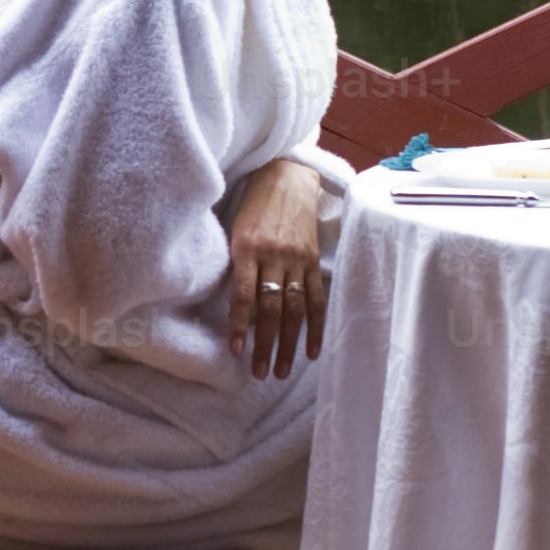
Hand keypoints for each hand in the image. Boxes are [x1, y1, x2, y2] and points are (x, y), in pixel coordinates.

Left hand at [219, 156, 330, 378]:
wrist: (288, 177)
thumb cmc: (253, 205)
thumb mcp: (235, 229)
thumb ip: (235, 264)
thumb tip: (233, 306)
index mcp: (247, 247)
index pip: (244, 294)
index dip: (240, 324)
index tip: (236, 350)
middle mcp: (274, 255)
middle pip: (271, 307)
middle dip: (265, 343)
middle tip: (259, 372)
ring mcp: (297, 259)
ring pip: (294, 308)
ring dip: (288, 343)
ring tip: (280, 370)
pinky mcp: (314, 260)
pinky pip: (316, 298)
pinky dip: (315, 326)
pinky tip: (312, 350)